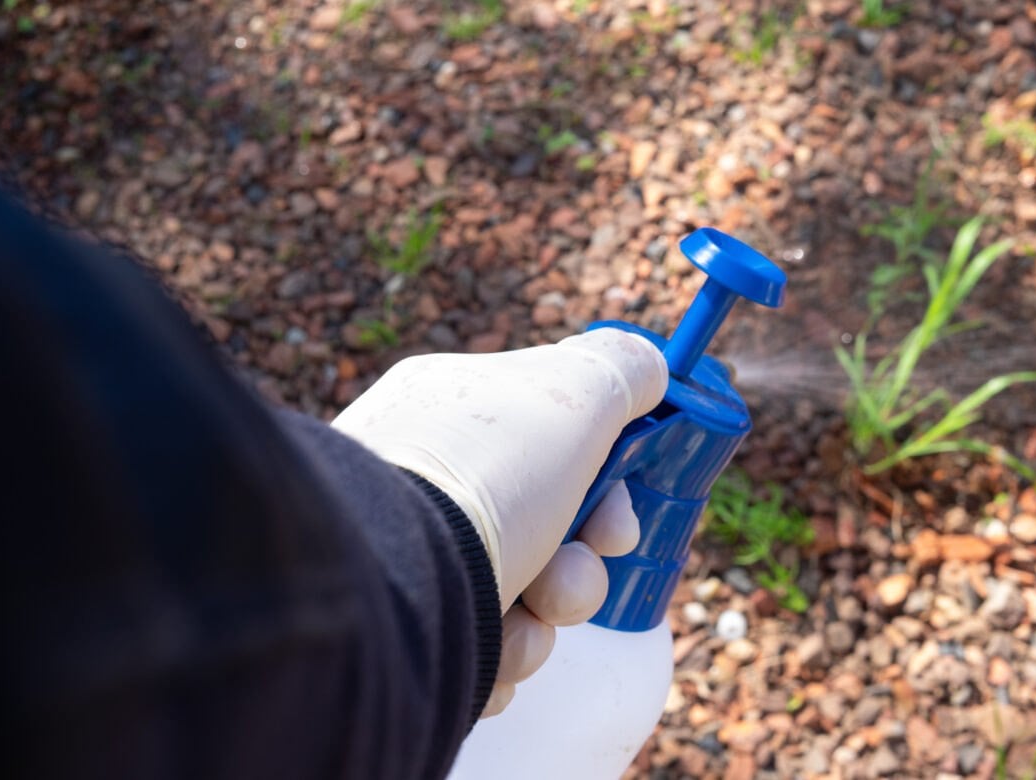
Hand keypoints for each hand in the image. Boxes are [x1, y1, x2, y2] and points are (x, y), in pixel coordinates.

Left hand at [331, 330, 667, 714]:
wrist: (384, 595)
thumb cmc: (481, 483)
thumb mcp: (571, 395)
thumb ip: (621, 371)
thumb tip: (651, 366)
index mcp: (455, 409)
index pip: (553, 435)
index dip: (604, 480)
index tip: (621, 517)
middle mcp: (426, 480)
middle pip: (547, 524)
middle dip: (580, 564)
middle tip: (569, 580)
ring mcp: (413, 557)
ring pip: (525, 593)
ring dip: (549, 611)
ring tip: (526, 617)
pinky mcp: (408, 628)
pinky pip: (485, 646)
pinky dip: (502, 654)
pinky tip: (487, 651)